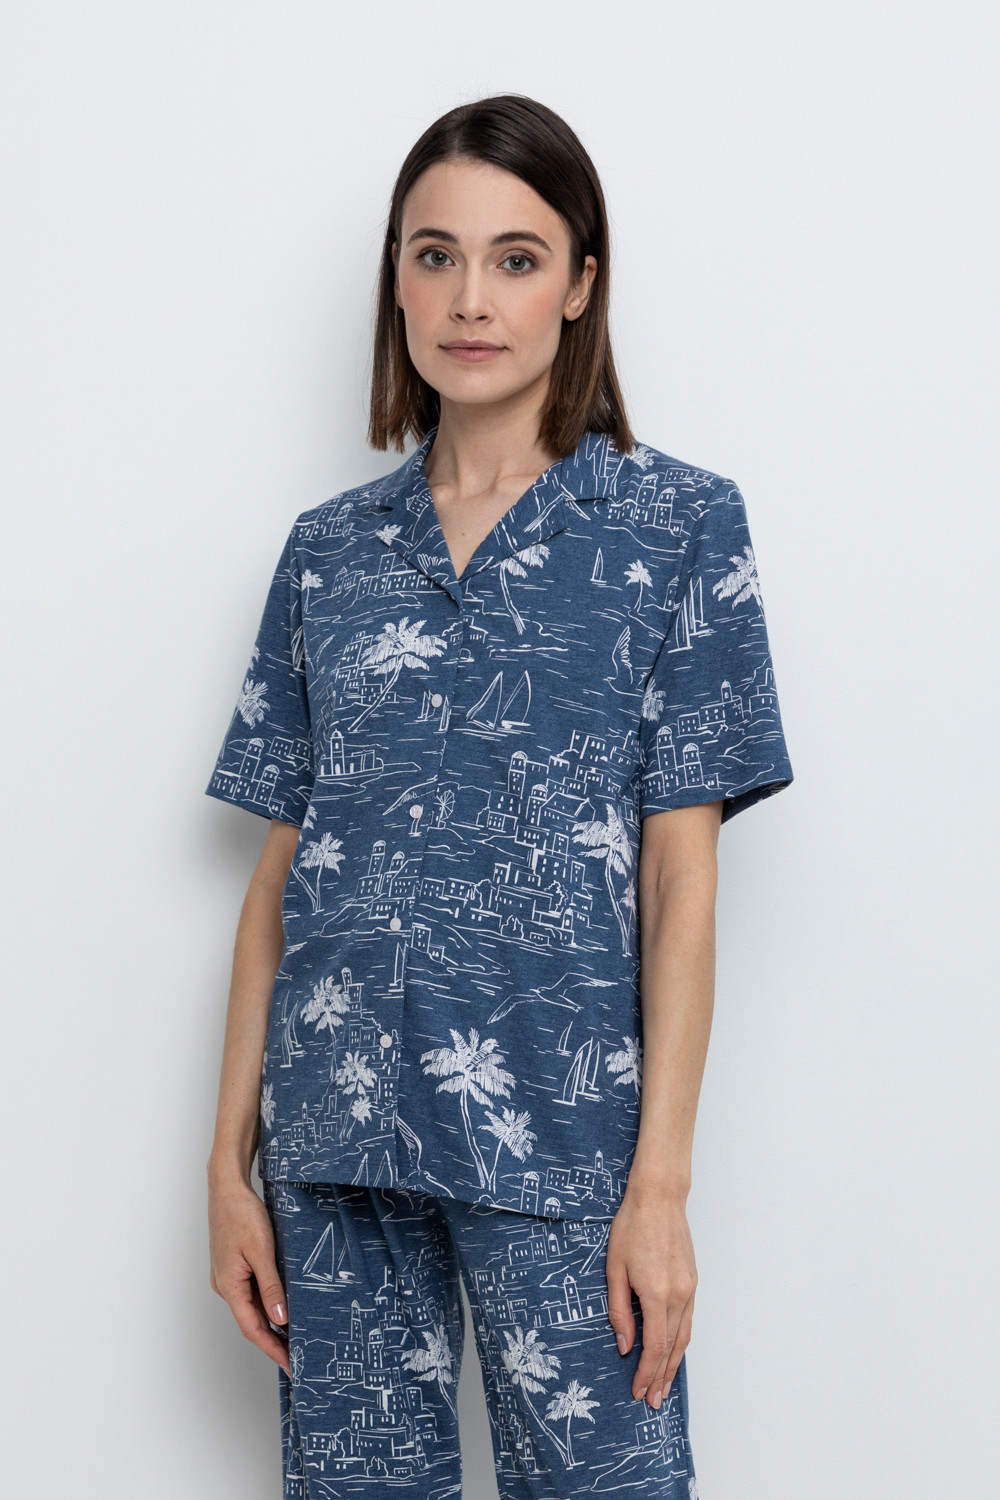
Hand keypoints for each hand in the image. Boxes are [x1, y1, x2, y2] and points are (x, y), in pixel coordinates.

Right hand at [208, 1170, 290, 1373]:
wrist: (227, 1188)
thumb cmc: (241, 1215)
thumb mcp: (261, 1251)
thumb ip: (271, 1286)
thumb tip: (280, 1318)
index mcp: (229, 1286)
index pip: (253, 1329)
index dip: (272, 1349)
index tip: (290, 1365)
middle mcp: (225, 1286)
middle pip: (251, 1322)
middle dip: (274, 1341)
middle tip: (298, 1356)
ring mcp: (228, 1276)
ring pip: (252, 1307)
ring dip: (272, 1323)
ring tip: (295, 1336)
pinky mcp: (234, 1265)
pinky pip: (251, 1292)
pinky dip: (267, 1303)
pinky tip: (283, 1305)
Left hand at [605, 1184, 696, 1407]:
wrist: (658, 1198)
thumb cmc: (632, 1227)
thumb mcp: (614, 1268)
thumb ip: (619, 1310)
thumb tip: (625, 1346)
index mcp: (656, 1294)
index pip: (654, 1346)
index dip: (646, 1373)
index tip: (638, 1391)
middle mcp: (679, 1295)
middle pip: (673, 1348)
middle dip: (661, 1377)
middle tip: (653, 1401)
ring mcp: (689, 1288)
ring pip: (685, 1337)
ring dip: (674, 1365)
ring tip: (664, 1386)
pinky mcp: (692, 1281)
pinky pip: (688, 1320)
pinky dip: (682, 1342)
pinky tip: (674, 1352)